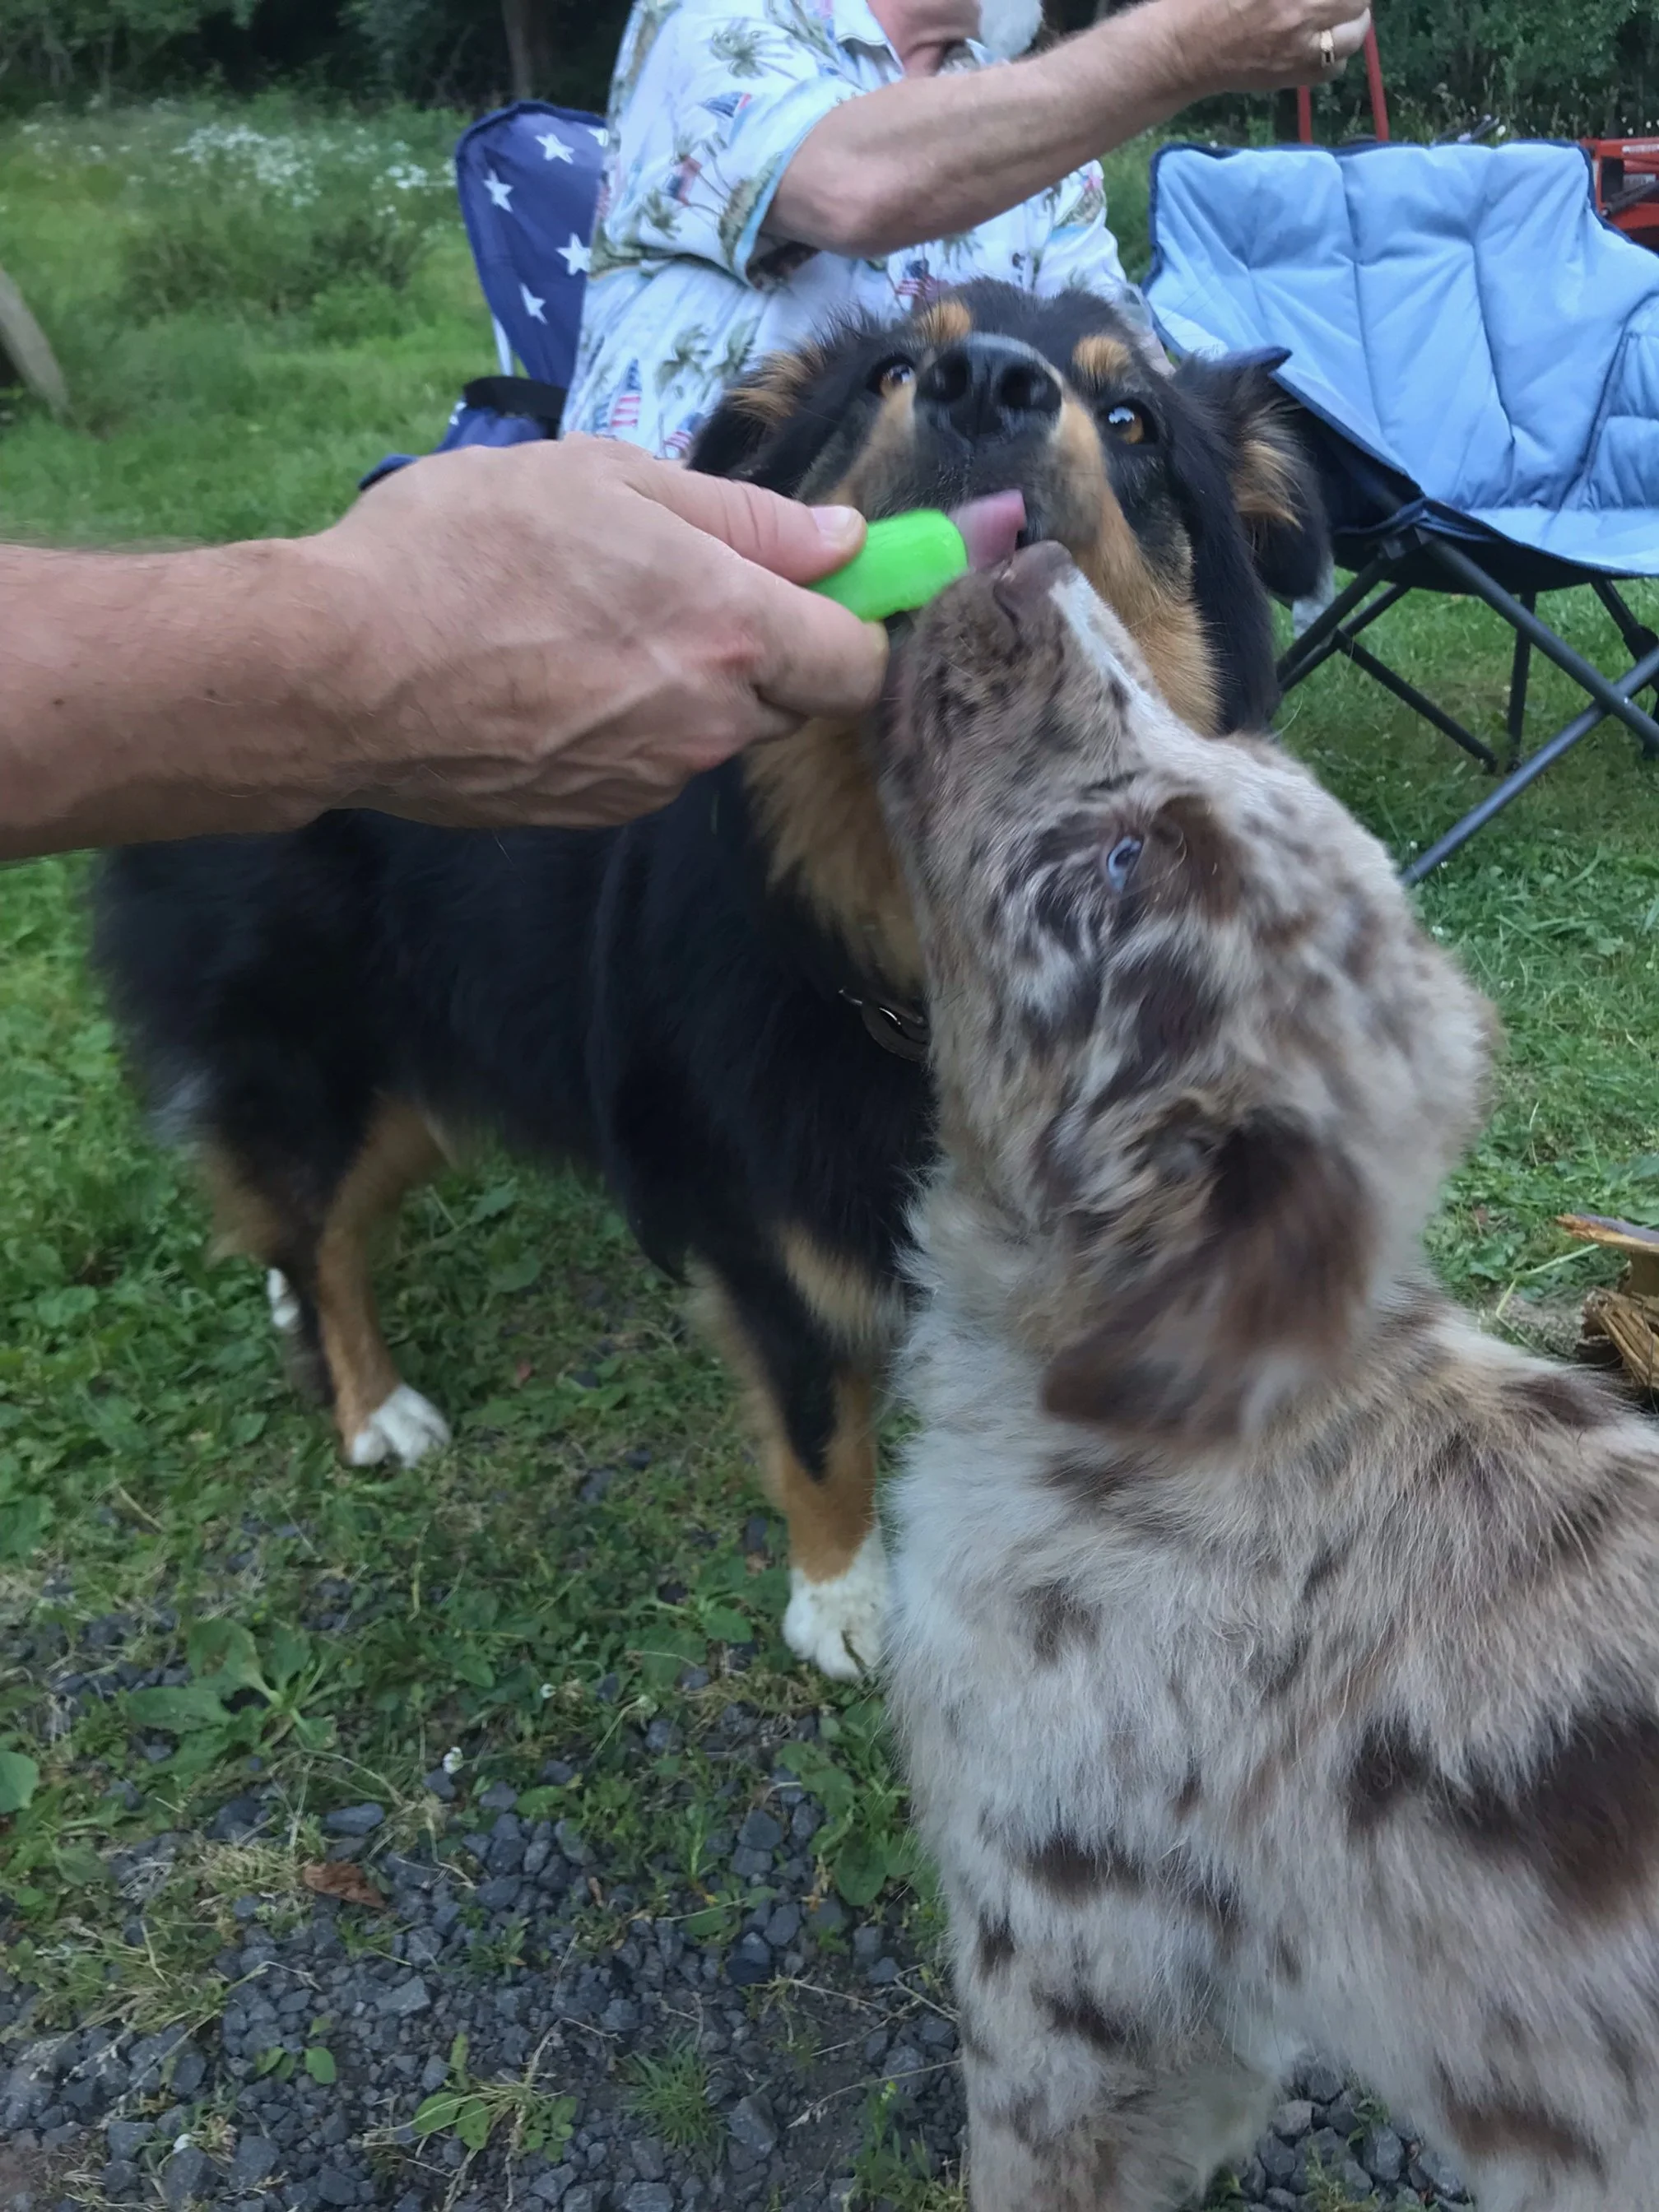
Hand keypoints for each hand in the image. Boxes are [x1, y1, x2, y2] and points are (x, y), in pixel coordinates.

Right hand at [307, 436, 889, 829]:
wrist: (339, 674)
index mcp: (731, 632)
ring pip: (710, 731)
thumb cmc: (462, 549)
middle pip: (790, 699)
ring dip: (683, 682)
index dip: (856, 621)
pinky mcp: (591, 811)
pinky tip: (546, 672)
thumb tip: (843, 542)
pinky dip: (621, 721)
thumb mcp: (604, 479)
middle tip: (677, 582)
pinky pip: (643, 761)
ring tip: (585, 620)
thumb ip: (743, 516)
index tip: (826, 584)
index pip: (862, 663)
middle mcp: (708, 723)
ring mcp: (649, 779)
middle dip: (763, 648)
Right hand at [1151, 0, 1370, 97]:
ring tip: (1339, 17)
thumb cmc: (1210, 0)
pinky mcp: (1296, 75)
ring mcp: (1303, 47)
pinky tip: (1323, 46)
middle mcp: (1305, 11)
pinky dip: (1336, 56)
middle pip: (1357, 0)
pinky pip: (1335, 68)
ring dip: (1353, 22)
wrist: (1185, 48)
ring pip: (1355, 34)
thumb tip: (1312, 0)